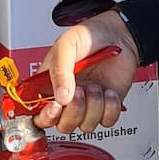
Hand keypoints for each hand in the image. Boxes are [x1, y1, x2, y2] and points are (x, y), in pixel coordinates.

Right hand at [33, 11, 139, 134]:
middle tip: (80, 91)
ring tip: (96, 86)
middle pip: (63, 125)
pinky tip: (108, 91)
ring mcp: (88, 103)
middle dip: (73, 111)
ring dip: (93, 106)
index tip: (55, 106)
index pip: (39, 113)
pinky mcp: (107, 106)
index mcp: (50, 85)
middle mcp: (68, 98)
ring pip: (86, 126)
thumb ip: (60, 70)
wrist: (119, 34)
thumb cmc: (90, 36)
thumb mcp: (66, 45)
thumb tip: (61, 97)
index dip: (45, 117)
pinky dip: (110, 107)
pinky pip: (107, 121)